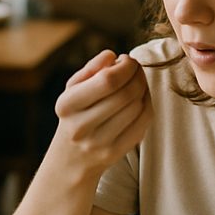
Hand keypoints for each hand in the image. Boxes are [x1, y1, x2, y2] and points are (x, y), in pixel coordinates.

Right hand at [51, 50, 150, 179]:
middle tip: (136, 68)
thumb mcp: (73, 89)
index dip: (125, 67)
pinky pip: (142, 124)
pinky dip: (147, 105)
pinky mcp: (115, 153)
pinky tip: (141, 97)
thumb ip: (91, 69)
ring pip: (136, 108)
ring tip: (138, 81)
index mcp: (67, 104)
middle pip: (125, 95)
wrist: (70, 159)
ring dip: (144, 89)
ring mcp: (98, 142)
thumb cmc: (75, 114)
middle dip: (137, 76)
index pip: (106, 81)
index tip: (127, 59)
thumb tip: (112, 56)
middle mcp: (80, 126)